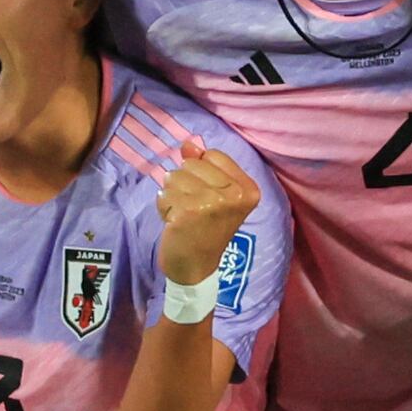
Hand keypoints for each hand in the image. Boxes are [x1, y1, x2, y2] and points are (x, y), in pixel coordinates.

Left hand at [155, 148, 256, 286]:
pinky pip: (164, 194)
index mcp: (248, 189)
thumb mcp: (215, 194)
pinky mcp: (188, 212)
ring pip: (174, 177)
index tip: (207, 195)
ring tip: (183, 215)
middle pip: (191, 163)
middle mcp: (235, 195)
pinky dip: (163, 208)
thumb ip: (204, 166)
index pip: (212, 155)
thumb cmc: (206, 229)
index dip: (200, 172)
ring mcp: (212, 203)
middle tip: (193, 209)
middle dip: (184, 184)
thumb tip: (189, 143)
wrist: (197, 267)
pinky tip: (174, 223)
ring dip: (172, 196)